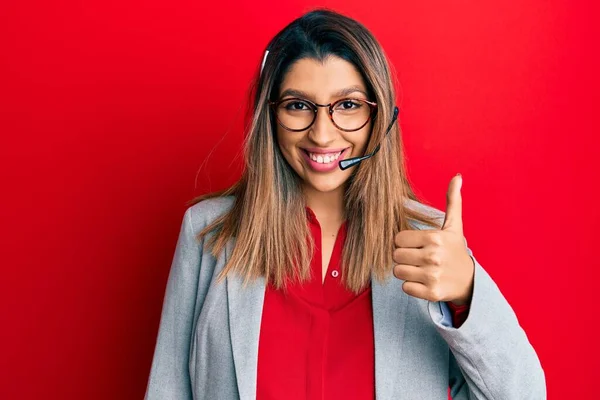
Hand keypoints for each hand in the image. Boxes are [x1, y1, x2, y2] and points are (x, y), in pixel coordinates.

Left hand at [392, 174, 474, 304]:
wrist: (471, 281)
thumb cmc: (455, 250)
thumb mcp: (454, 226)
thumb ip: (452, 201)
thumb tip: (457, 176)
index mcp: (434, 237)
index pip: (398, 239)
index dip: (404, 242)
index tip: (417, 245)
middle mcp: (433, 256)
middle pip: (395, 255)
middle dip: (404, 257)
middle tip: (418, 258)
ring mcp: (432, 275)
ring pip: (398, 271)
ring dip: (406, 271)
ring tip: (420, 269)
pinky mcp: (431, 293)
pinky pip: (405, 288)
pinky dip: (411, 286)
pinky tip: (424, 282)